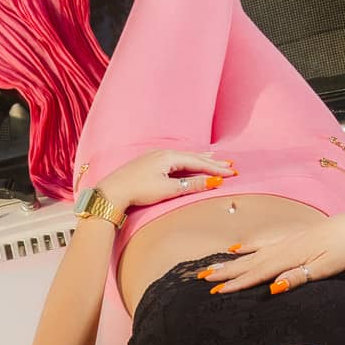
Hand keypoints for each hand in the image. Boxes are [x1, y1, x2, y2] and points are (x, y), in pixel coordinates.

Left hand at [98, 149, 236, 210]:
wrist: (112, 191)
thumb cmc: (138, 190)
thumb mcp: (168, 190)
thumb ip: (191, 184)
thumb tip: (212, 182)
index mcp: (169, 157)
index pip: (198, 162)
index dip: (216, 169)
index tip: (231, 173)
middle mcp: (163, 153)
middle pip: (193, 157)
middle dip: (212, 162)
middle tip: (229, 165)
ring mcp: (155, 157)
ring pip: (184, 157)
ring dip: (200, 160)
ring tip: (213, 160)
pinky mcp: (149, 163)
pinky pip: (174, 159)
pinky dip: (186, 161)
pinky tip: (187, 162)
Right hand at [197, 211, 344, 293]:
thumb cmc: (341, 250)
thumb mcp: (324, 268)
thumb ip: (297, 277)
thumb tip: (273, 287)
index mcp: (288, 257)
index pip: (257, 274)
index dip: (236, 283)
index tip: (217, 291)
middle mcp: (281, 248)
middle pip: (248, 262)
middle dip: (225, 272)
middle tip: (202, 278)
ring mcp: (283, 241)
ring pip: (251, 253)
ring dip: (230, 261)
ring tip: (211, 266)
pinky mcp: (289, 238)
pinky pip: (262, 242)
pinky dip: (248, 245)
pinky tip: (238, 248)